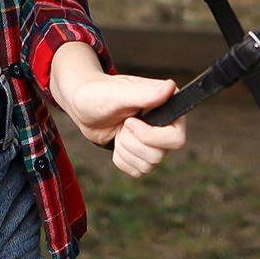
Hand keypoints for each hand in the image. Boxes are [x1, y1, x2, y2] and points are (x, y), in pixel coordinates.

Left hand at [48, 41, 187, 177]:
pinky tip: (116, 141)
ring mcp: (155, 142)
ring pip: (148, 165)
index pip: (176, 139)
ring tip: (118, 129)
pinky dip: (121, 159)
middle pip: (160, 155)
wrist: (83, 105)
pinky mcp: (142, 154)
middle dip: (131, 142)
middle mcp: (167, 125)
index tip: (129, 122)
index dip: (150, 136)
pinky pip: (137, 171)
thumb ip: (144, 94)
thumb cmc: (99, 93)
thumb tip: (170, 87)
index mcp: (168, 105)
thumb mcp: (118, 93)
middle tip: (121, 124)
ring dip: (125, 149)